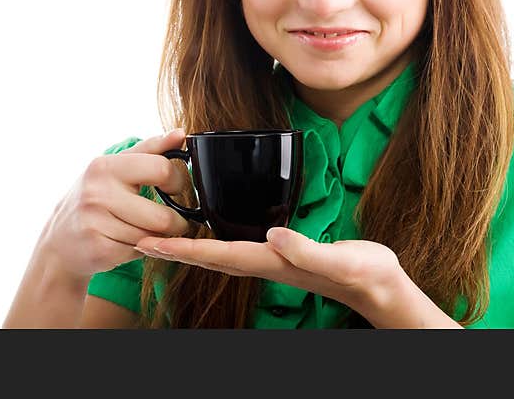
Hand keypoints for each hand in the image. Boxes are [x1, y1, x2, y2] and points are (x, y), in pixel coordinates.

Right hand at [36, 129, 192, 281]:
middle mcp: (97, 193)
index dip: (177, 182)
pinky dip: (141, 249)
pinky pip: (140, 251)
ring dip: (156, 237)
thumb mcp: (116, 166)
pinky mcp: (99, 250)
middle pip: (162, 216)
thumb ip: (150, 149)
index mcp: (105, 166)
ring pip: (152, 237)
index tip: (173, 189)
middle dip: (175, 222)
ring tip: (144, 230)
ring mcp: (96, 223)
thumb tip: (180, 134)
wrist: (60, 240)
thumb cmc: (95, 197)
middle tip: (171, 220)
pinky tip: (128, 242)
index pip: (161, 169)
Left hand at [134, 228, 459, 326]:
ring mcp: (267, 259)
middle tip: (136, 238)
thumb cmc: (362, 271)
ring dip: (185, 244)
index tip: (149, 242)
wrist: (377, 284)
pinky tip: (204, 229)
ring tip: (157, 235)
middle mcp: (261, 262)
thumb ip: (306, 249)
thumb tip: (273, 236)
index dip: (181, 248)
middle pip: (205, 255)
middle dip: (170, 248)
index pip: (215, 254)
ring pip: (215, 252)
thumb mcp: (338, 258)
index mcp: (269, 261)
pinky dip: (209, 238)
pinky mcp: (276, 254)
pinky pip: (232, 245)